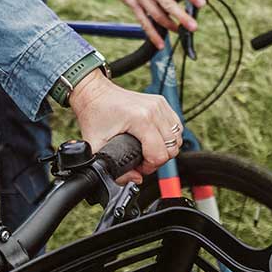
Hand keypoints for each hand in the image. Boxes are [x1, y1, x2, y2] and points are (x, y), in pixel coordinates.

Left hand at [66, 69, 182, 184]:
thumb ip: (115, 169)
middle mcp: (153, 110)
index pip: (160, 154)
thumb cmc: (94, 114)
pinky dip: (168, 136)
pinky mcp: (161, 102)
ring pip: (177, 137)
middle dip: (158, 159)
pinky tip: (154, 139)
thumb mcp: (97, 146)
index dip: (150, 166)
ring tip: (148, 150)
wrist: (94, 93)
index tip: (139, 166)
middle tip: (142, 159)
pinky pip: (176, 126)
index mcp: (140, 119)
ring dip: (165, 148)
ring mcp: (159, 104)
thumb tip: (136, 178)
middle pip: (172, 148)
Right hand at [86, 0, 201, 48]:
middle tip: (193, 26)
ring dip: (169, 25)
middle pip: (168, 3)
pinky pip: (144, 22)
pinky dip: (152, 34)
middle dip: (182, 16)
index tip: (201, 3)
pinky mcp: (132, 5)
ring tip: (179, 31)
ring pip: (156, 15)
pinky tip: (160, 43)